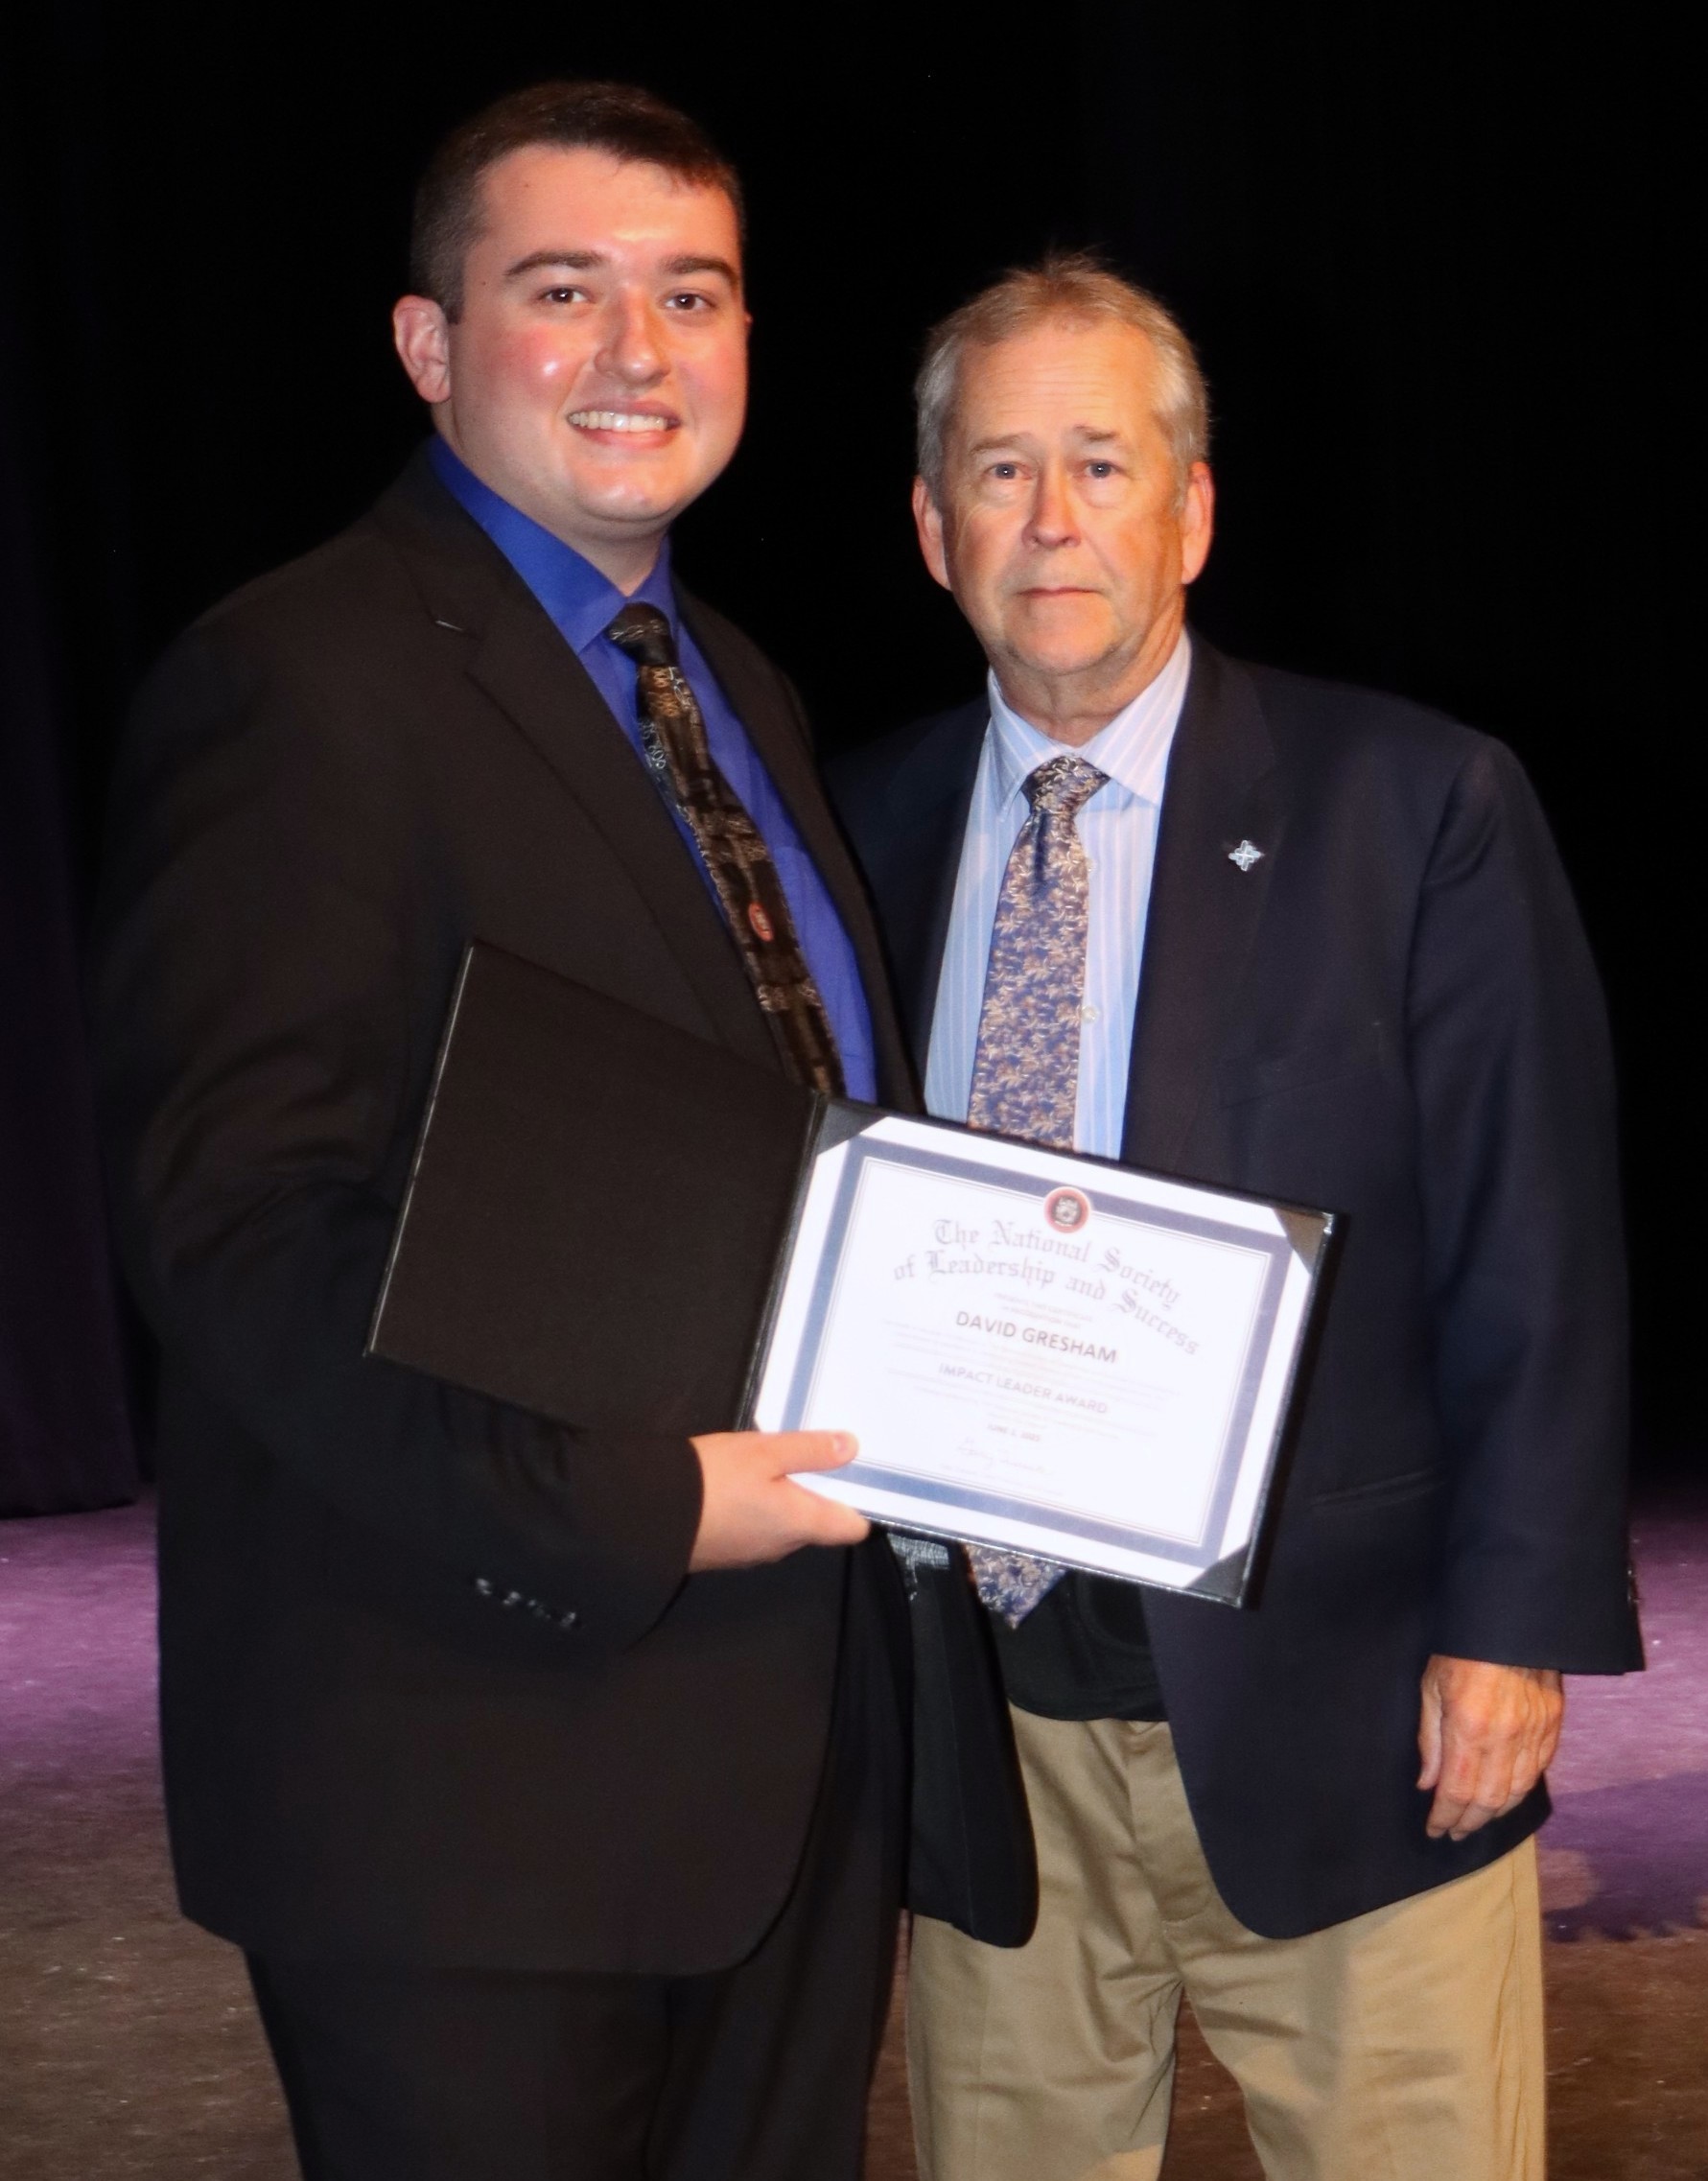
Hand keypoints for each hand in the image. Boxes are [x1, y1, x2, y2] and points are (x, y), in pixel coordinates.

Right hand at [687, 1430, 868, 1571]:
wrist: (648, 1516)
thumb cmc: (713, 1480)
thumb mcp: (764, 1452)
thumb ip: (810, 1449)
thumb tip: (852, 1447)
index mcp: (801, 1524)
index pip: (852, 1528)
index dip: (862, 1503)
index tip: (860, 1474)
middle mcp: (783, 1546)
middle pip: (819, 1523)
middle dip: (821, 1492)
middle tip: (818, 1453)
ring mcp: (753, 1552)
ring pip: (787, 1525)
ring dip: (788, 1498)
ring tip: (781, 1461)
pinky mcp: (727, 1551)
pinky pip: (758, 1528)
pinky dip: (761, 1506)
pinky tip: (746, 1481)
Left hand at [1416, 1654, 1563, 1840]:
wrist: (1511, 1624)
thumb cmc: (1462, 1651)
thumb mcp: (1431, 1689)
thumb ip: (1429, 1740)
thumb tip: (1428, 1784)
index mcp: (1469, 1730)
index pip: (1456, 1792)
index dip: (1445, 1817)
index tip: (1435, 1830)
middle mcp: (1505, 1740)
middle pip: (1488, 1801)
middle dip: (1469, 1823)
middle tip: (1454, 1832)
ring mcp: (1533, 1735)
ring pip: (1516, 1793)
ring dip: (1495, 1813)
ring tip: (1477, 1820)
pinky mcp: (1552, 1727)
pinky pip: (1537, 1773)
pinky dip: (1520, 1792)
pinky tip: (1506, 1797)